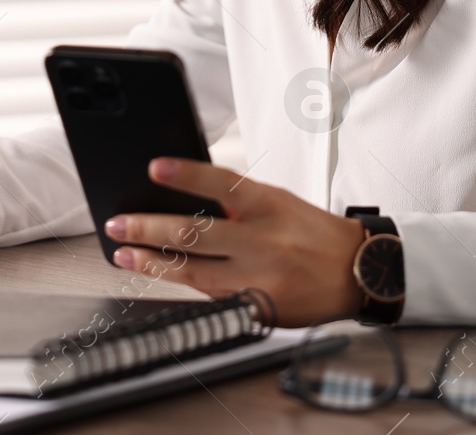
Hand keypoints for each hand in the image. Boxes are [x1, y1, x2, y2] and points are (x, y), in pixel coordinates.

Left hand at [102, 158, 365, 326]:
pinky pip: (211, 297)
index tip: (155, 167)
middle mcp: (262, 241)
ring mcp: (259, 278)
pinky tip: (159, 278)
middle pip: (195, 233)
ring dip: (152, 263)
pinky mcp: (258, 308)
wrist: (358, 272)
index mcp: (269, 205)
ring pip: (193, 271)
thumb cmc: (314, 232)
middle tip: (118, 225)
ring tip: (124, 255)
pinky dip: (183, 286)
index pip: (222, 183)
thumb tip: (186, 196)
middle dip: (148, 229)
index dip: (186, 174)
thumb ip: (238, 202)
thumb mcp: (280, 202)